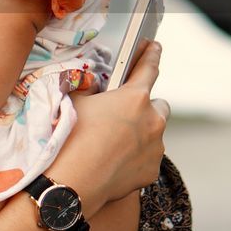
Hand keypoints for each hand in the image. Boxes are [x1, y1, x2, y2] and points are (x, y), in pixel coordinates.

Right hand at [49, 42, 167, 213]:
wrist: (71, 183)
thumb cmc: (69, 138)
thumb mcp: (75, 101)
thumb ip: (90, 89)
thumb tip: (93, 88)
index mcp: (135, 97)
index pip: (149, 68)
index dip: (151, 54)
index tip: (155, 48)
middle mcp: (152, 120)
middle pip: (160, 106)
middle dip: (147, 107)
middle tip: (126, 115)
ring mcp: (155, 148)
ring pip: (155, 135)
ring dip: (141, 134)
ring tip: (114, 144)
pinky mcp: (151, 170)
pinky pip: (148, 158)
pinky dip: (137, 158)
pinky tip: (115, 163)